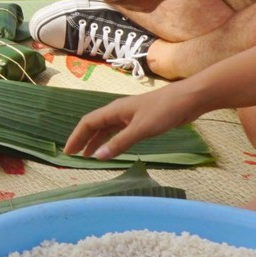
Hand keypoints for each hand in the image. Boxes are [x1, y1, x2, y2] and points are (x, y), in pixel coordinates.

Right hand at [64, 86, 196, 159]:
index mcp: (115, 110)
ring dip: (96, 141)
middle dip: (83, 139)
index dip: (76, 137)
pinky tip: (111, 149)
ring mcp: (130, 116)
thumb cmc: (164, 111)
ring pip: (107, 129)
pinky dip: (111, 140)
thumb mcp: (141, 129)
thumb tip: (97, 157)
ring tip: (88, 155)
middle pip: (95, 125)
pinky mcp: (140, 120)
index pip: (88, 123)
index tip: (67, 152)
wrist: (188, 99)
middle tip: (73, 155)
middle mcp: (119, 112)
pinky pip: (118, 131)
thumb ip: (119, 143)